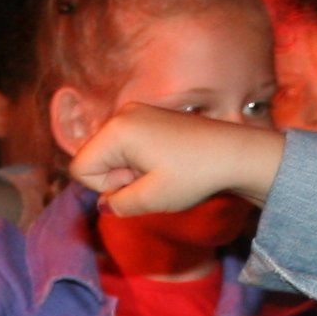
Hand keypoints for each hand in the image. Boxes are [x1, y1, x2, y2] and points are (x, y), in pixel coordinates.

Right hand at [69, 106, 285, 215]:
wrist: (235, 153)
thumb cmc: (194, 175)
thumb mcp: (152, 199)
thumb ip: (118, 204)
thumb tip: (105, 204)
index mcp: (116, 130)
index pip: (81, 167)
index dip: (104, 187)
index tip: (136, 185)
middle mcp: (122, 114)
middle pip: (96, 157)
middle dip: (118, 177)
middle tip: (153, 179)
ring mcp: (137, 111)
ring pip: (112, 152)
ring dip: (131, 170)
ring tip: (162, 171)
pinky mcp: (150, 116)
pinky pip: (128, 144)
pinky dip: (141, 159)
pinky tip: (167, 163)